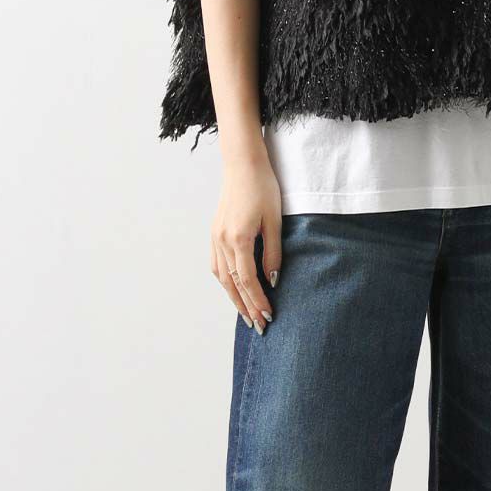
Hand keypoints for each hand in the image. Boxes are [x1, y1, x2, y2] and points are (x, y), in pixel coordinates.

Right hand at [212, 157, 281, 330]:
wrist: (243, 165)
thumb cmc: (263, 188)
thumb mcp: (275, 221)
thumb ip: (273, 252)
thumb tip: (272, 279)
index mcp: (239, 238)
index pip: (248, 280)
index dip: (258, 301)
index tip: (269, 316)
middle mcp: (223, 241)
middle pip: (233, 284)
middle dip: (246, 307)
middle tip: (258, 326)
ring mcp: (215, 237)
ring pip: (222, 277)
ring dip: (234, 298)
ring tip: (246, 315)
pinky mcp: (214, 233)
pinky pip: (217, 265)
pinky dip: (225, 282)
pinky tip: (233, 290)